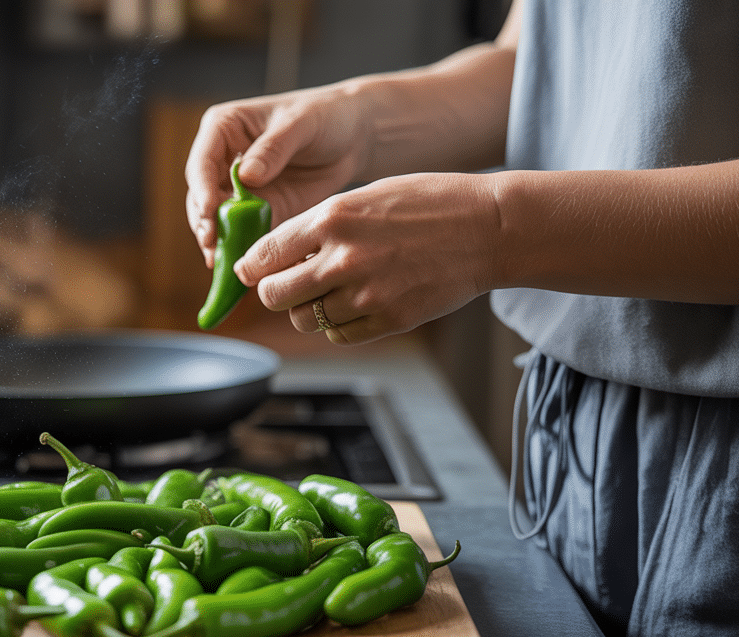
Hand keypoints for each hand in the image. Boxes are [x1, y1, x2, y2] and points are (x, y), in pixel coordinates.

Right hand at [184, 85, 371, 266]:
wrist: (353, 138)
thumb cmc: (324, 117)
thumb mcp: (300, 124)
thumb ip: (273, 148)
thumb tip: (244, 176)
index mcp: (223, 129)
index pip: (202, 163)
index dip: (202, 189)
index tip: (210, 211)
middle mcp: (222, 160)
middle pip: (201, 196)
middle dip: (205, 222)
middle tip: (212, 244)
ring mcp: (237, 189)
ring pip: (216, 219)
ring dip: (218, 241)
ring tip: (221, 261)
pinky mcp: (255, 211)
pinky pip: (241, 233)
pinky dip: (240, 249)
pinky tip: (240, 266)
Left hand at [234, 171, 502, 343]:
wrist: (488, 228)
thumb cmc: (427, 205)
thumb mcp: (365, 197)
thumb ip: (319, 225)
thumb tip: (274, 255)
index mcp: (332, 218)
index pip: (264, 255)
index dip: (251, 267)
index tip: (251, 271)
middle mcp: (343, 258)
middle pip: (273, 295)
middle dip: (271, 292)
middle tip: (283, 286)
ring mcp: (365, 294)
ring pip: (303, 320)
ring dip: (305, 311)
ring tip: (326, 293)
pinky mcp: (388, 320)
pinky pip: (338, 336)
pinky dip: (336, 326)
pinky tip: (352, 306)